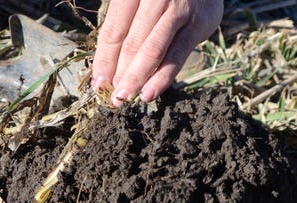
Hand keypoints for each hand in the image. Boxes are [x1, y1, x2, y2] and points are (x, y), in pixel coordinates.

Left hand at [92, 0, 222, 106]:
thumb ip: (124, 26)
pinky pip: (177, 55)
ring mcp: (179, 9)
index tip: (98, 83)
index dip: (104, 59)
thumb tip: (107, 69)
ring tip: (125, 98)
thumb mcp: (140, 1)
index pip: (114, 30)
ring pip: (153, 50)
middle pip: (132, 42)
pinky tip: (149, 93)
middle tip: (113, 96)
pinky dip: (162, 77)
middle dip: (119, 73)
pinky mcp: (198, 24)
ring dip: (137, 78)